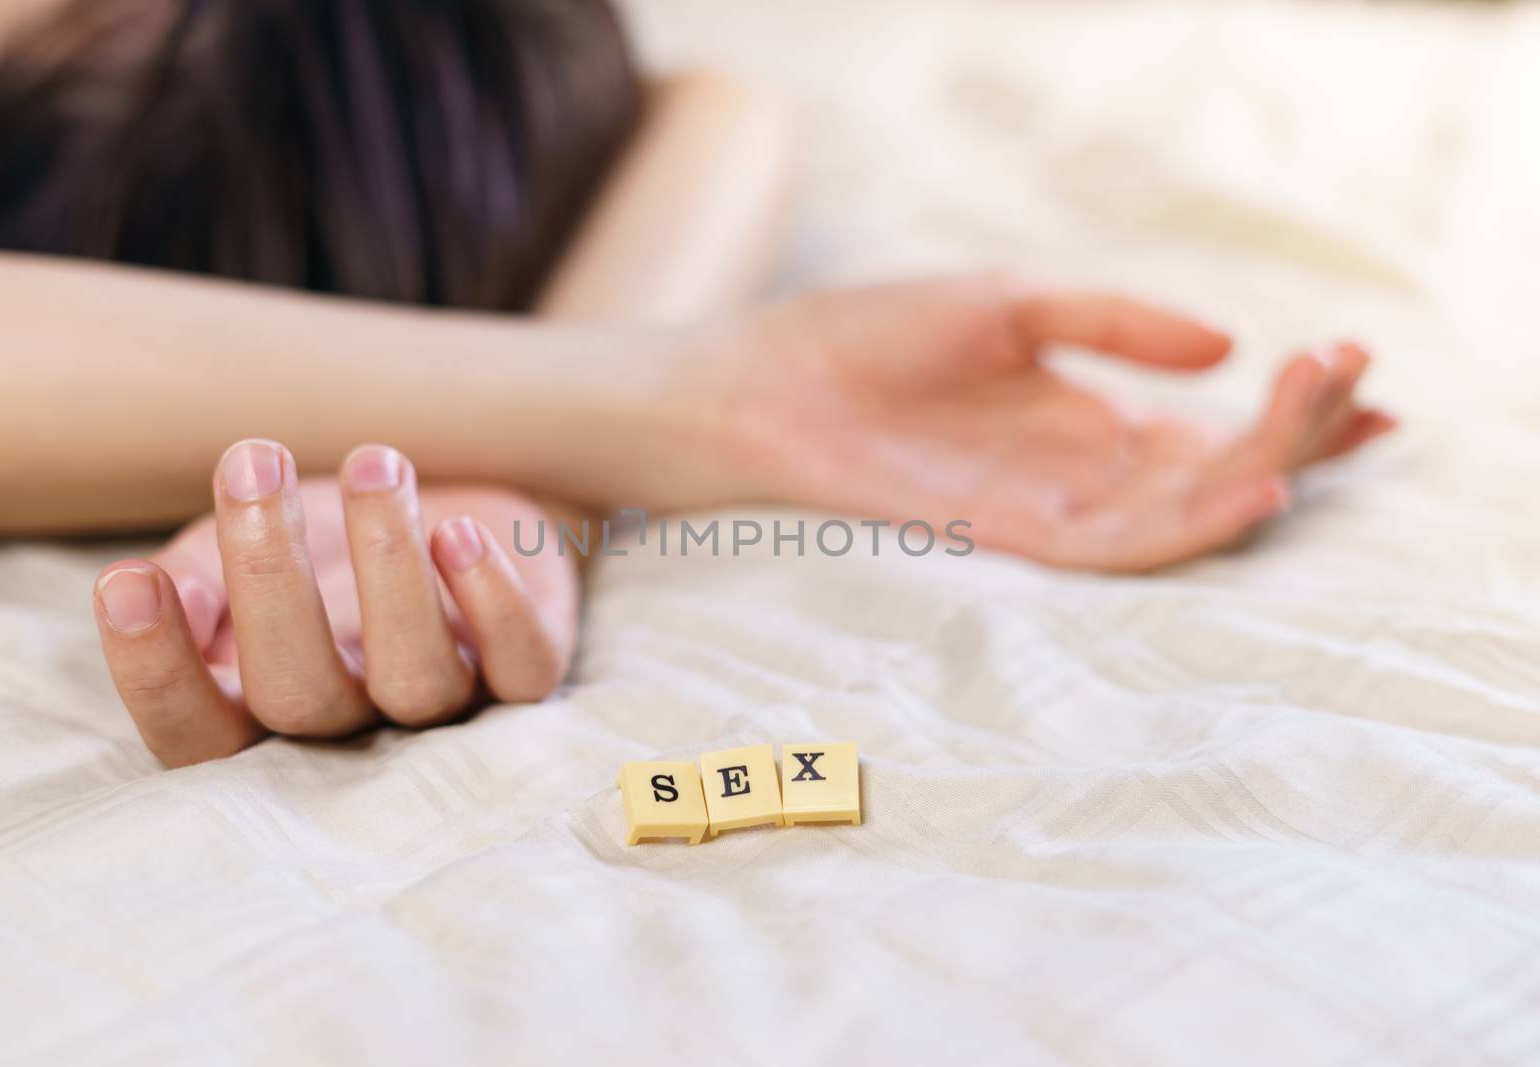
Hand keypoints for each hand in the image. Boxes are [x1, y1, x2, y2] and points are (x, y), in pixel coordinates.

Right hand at [92, 440, 576, 767]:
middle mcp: (352, 727)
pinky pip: (522, 665)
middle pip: (299, 697)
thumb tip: (164, 598)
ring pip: (416, 678)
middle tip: (253, 464)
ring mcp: (445, 704)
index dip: (157, 672)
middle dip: (268, 579)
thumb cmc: (320, 549)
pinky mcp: (526, 667)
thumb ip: (193, 584)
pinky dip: (493, 602)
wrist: (449, 507)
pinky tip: (457, 534)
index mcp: (262, 716)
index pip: (195, 734)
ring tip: (372, 464)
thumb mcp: (231, 558)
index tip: (126, 581)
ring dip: (388, 568)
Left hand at [718, 275, 1394, 571]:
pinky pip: (1121, 548)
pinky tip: (1251, 485)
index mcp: (1090, 422)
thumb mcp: (1012, 307)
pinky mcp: (1012, 539)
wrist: (766, 386)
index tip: (1365, 371)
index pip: (1215, 428)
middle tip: (1358, 380)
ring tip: (1320, 417)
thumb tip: (1228, 345)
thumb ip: (1116, 323)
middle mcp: (1083, 477)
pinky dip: (1191, 523)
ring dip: (1262, 471)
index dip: (1295, 410)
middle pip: (1217, 473)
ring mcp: (1051, 512)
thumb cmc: (870, 338)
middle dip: (1297, 434)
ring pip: (1185, 515)